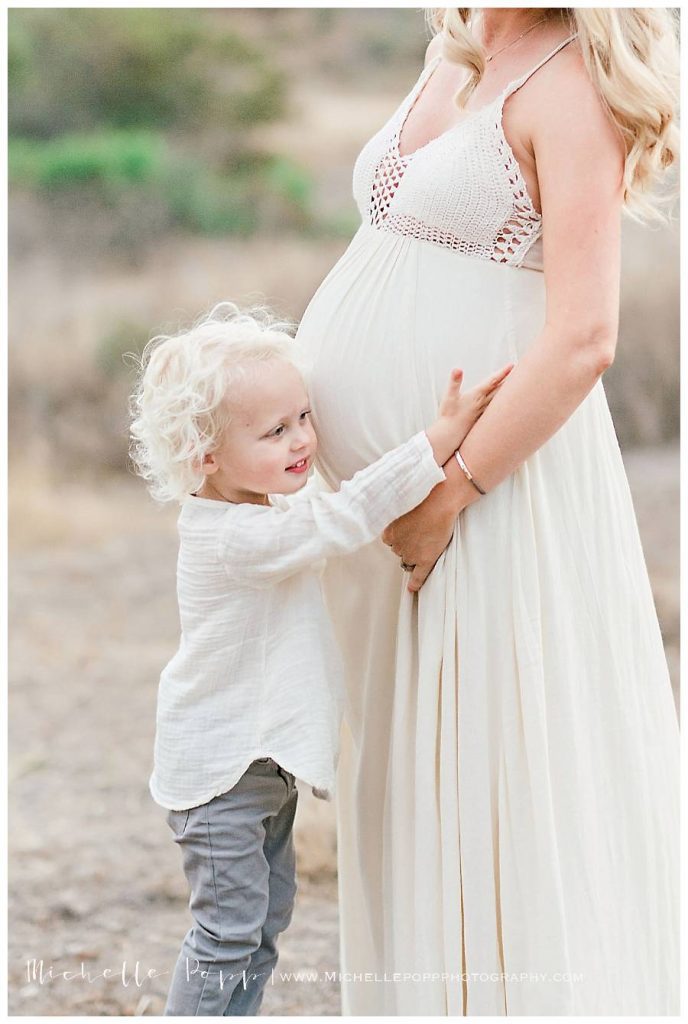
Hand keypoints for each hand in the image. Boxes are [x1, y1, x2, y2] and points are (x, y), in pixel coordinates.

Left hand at [382, 448, 480, 591]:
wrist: (440, 499)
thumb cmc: (422, 496)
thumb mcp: (399, 500)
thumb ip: (391, 508)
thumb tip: (380, 504)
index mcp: (388, 530)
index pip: (390, 540)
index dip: (400, 535)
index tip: (408, 529)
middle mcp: (396, 544)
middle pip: (399, 550)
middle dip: (407, 544)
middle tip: (421, 532)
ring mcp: (410, 553)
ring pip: (408, 559)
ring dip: (414, 554)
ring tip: (427, 541)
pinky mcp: (425, 559)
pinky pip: (418, 576)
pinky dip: (415, 583)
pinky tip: (412, 589)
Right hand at [426, 363, 513, 466]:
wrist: (449, 435)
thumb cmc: (448, 416)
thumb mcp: (449, 396)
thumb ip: (454, 381)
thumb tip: (457, 369)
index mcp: (476, 395)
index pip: (492, 381)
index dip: (502, 372)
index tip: (512, 365)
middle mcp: (483, 403)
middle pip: (500, 389)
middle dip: (510, 380)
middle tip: (521, 371)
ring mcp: (484, 411)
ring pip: (500, 399)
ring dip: (508, 392)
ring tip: (518, 385)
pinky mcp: (482, 418)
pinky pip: (497, 409)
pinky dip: (504, 404)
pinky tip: (508, 406)